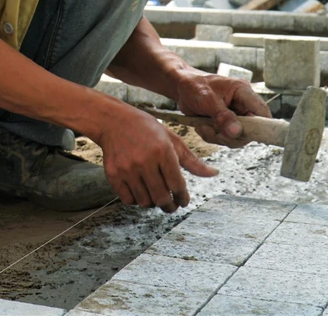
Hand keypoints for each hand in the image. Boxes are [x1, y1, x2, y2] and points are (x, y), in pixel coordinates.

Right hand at [98, 105, 217, 212]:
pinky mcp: (113, 174)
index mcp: (162, 151)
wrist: (113, 121)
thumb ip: (192, 160)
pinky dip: (136, 200)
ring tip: (155, 196)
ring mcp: (127, 169)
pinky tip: (140, 192)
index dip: (183, 198)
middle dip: (170, 206)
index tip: (183, 200)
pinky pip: (128, 199)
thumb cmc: (146, 129)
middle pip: (161, 198)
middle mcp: (144, 161)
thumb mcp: (172, 139)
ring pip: (145, 201)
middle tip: (171, 205)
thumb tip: (214, 173)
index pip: (177, 186)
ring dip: (153, 203)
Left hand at [175, 71, 271, 147]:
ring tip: (203, 126)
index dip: (262, 125)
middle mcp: (242, 105)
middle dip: (231, 135)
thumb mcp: (207, 99)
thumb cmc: (193, 85)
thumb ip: (222, 115)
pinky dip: (212, 137)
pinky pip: (225, 138)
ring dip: (219, 137)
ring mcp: (235, 116)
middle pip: (250, 129)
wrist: (180, 87)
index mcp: (242, 91)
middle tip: (215, 132)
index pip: (261, 110)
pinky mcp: (226, 124)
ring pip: (237, 137)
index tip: (252, 136)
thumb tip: (237, 132)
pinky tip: (202, 127)